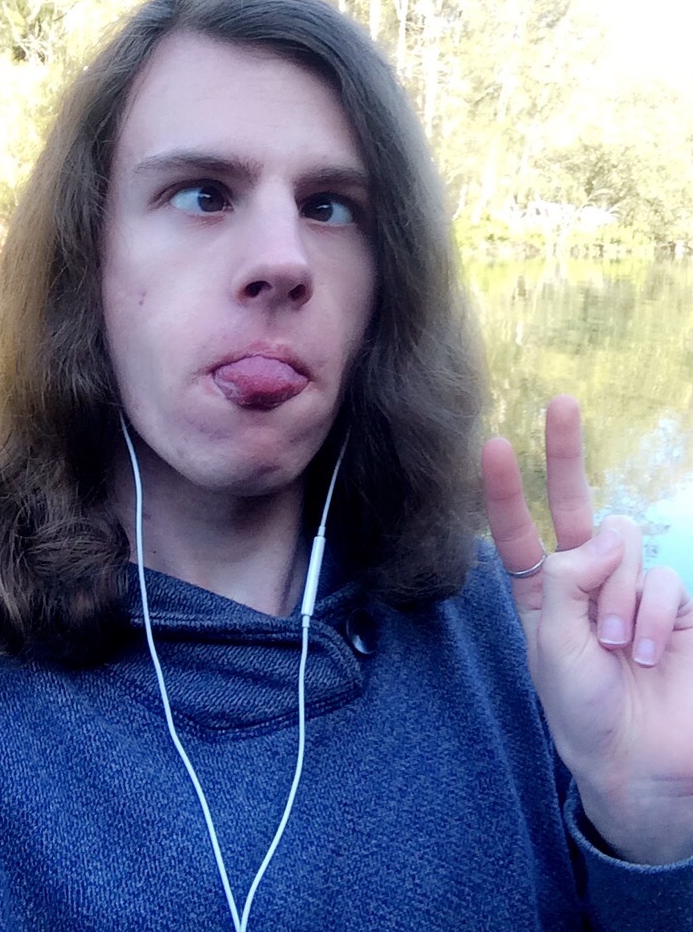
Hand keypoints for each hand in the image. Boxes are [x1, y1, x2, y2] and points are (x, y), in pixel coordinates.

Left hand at [482, 394, 692, 864]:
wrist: (639, 762)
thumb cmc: (583, 711)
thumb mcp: (552, 647)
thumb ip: (565, 584)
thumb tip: (598, 539)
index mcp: (542, 593)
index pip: (519, 531)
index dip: (505, 491)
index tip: (491, 444)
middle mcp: (586, 581)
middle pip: (576, 503)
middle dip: (567, 452)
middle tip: (561, 403)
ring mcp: (630, 588)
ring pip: (624, 544)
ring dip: (619, 595)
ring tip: (618, 648)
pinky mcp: (674, 604)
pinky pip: (662, 579)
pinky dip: (653, 615)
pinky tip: (649, 653)